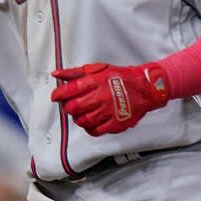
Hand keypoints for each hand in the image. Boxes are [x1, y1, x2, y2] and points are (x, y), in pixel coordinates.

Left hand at [50, 62, 169, 135]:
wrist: (145, 88)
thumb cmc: (119, 77)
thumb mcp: (97, 69)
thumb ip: (75, 73)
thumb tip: (56, 74)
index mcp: (96, 82)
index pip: (70, 90)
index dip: (58, 95)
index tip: (56, 97)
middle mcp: (102, 96)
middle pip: (75, 107)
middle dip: (68, 107)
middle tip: (69, 106)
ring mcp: (109, 111)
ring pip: (83, 120)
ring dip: (77, 118)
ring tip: (80, 114)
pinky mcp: (116, 123)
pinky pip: (95, 131)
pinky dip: (89, 128)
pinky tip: (90, 122)